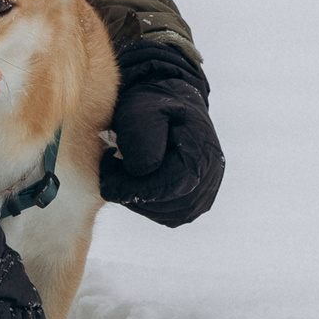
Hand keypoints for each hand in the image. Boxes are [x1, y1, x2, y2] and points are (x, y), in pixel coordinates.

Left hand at [97, 41, 223, 227]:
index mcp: (202, 154)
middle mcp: (210, 177)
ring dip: (138, 201)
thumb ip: (142, 138)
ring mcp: (205, 191)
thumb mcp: (142, 110)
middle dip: (133, 195)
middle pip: (168, 205)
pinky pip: (167, 215)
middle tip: (109, 174)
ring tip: (121, 173)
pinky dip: (147, 204)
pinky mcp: (194, 201)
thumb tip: (143, 171)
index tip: (107, 183)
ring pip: (166, 214)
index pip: (169, 187)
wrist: (168, 103)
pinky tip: (135, 182)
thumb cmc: (153, 105)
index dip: (134, 190)